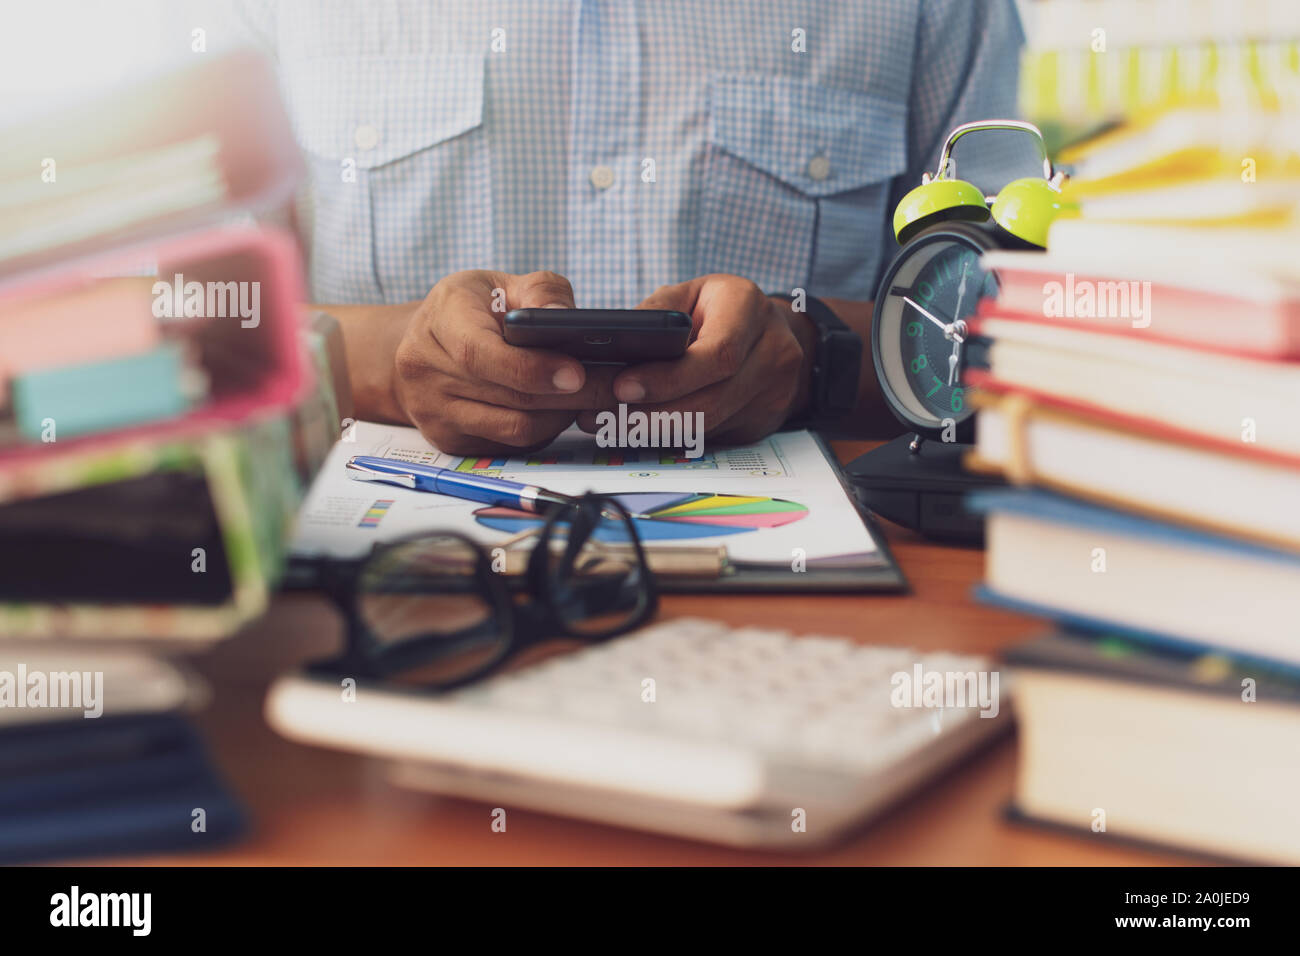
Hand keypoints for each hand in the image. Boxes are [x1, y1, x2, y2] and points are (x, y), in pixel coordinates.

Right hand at [390, 270, 616, 453]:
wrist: (427, 343)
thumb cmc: (475, 308)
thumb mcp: (502, 283)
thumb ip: (541, 291)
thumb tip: (567, 317)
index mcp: (440, 320)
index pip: (480, 354)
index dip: (531, 369)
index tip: (576, 373)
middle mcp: (426, 369)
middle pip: (509, 397)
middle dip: (571, 396)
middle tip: (616, 387)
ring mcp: (433, 411)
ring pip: (514, 428)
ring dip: (562, 416)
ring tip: (595, 397)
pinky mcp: (448, 441)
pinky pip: (510, 445)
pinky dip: (545, 430)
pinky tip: (564, 410)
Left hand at [576, 275, 814, 445]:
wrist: (768, 331)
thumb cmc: (717, 309)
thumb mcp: (687, 294)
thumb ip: (657, 313)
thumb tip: (614, 342)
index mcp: (749, 307)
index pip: (716, 353)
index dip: (669, 378)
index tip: (622, 387)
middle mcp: (773, 350)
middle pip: (713, 399)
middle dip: (653, 414)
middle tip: (602, 418)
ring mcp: (775, 391)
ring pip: (710, 425)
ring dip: (656, 431)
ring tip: (609, 427)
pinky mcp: (765, 420)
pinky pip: (714, 436)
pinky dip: (673, 437)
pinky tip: (639, 432)